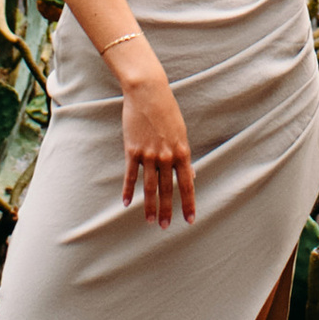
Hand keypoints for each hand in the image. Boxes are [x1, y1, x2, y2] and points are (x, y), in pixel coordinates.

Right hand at [117, 58, 196, 226]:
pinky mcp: (132, 150)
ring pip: (150, 187)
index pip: (187, 184)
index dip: (188, 203)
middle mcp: (166, 156)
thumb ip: (184, 156)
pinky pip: (130, 176)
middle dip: (167, 210)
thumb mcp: (182, 133)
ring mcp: (148, 154)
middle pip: (167, 190)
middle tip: (165, 227)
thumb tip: (192, 176)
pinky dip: (128, 190)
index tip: (190, 219)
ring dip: (149, 206)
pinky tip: (126, 203)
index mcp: (181, 152)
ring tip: (150, 222)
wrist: (148, 92)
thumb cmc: (167, 111)